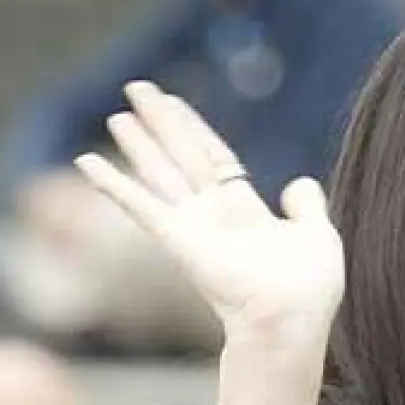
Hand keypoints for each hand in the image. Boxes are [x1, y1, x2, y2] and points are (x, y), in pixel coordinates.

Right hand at [74, 81, 343, 342]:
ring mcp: (194, 227)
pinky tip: (86, 162)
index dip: (194, 129)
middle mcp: (214, 216)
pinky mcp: (178, 240)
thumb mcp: (318, 234)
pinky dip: (112, 184)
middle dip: (161, 122)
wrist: (293, 316)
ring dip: (138, 144)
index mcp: (246, 211)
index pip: (214, 158)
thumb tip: (299, 183)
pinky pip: (140, 205)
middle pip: (182, 156)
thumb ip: (307, 206)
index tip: (173, 102)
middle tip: (137, 88)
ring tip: (117, 115)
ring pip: (160, 172)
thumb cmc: (310, 286)